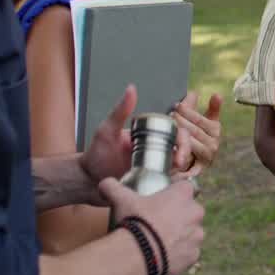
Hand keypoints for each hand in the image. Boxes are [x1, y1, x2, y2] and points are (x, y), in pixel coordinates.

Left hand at [80, 85, 192, 202]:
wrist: (87, 182)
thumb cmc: (96, 154)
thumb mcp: (108, 130)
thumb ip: (120, 111)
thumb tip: (131, 88)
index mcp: (150, 135)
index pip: (176, 131)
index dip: (184, 137)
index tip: (181, 145)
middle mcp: (157, 150)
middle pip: (183, 148)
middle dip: (187, 153)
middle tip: (178, 163)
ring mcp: (156, 167)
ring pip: (180, 166)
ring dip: (184, 169)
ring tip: (174, 176)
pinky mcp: (152, 183)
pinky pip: (171, 182)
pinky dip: (177, 183)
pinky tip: (173, 187)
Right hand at [100, 176, 204, 274]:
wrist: (137, 256)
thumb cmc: (134, 223)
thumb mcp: (121, 200)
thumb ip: (112, 187)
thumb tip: (103, 183)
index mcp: (182, 195)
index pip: (185, 187)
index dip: (174, 193)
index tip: (163, 201)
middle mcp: (195, 212)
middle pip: (190, 210)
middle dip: (179, 216)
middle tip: (160, 223)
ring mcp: (196, 235)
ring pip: (191, 232)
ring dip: (181, 235)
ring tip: (161, 242)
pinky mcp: (194, 254)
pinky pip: (189, 252)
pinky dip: (180, 254)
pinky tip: (165, 255)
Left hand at [172, 91, 221, 177]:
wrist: (202, 160)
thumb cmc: (202, 136)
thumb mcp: (208, 121)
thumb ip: (211, 107)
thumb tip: (212, 94)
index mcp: (215, 129)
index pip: (199, 119)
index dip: (188, 112)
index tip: (177, 105)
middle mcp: (213, 143)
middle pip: (193, 130)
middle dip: (180, 121)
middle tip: (169, 115)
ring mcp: (207, 155)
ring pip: (190, 143)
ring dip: (178, 135)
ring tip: (167, 127)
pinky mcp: (200, 167)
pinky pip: (189, 158)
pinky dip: (180, 153)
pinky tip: (172, 148)